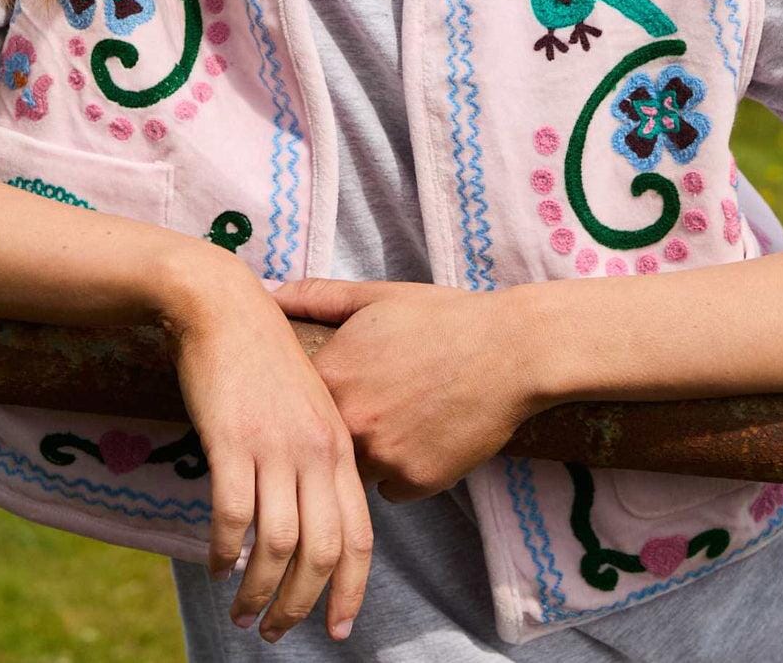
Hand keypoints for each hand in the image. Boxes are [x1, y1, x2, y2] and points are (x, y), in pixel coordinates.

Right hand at [155, 247, 373, 642]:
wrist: (225, 306)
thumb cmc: (265, 354)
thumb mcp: (311, 402)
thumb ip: (321, 453)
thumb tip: (317, 513)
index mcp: (339, 445)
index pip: (359, 535)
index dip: (350, 589)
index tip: (336, 628)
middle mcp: (315, 451)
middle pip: (322, 552)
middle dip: (300, 605)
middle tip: (274, 632)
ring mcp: (275, 446)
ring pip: (277, 546)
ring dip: (259, 592)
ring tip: (241, 613)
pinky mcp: (232, 440)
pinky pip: (233, 516)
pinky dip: (224, 551)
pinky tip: (214, 564)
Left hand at [270, 277, 540, 502]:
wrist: (511, 349)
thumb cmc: (442, 318)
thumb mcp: (376, 297)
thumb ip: (316, 297)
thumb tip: (271, 294)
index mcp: (331, 376)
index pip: (294, 405)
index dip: (311, 397)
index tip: (340, 382)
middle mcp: (349, 423)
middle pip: (322, 442)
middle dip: (343, 425)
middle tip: (377, 400)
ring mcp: (382, 458)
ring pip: (355, 469)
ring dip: (370, 450)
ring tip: (403, 415)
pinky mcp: (416, 484)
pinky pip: (392, 488)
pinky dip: (402, 469)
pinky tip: (425, 435)